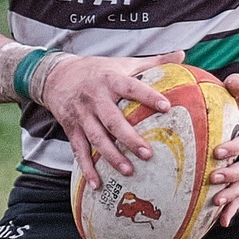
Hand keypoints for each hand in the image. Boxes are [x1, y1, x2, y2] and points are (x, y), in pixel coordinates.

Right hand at [40, 50, 185, 191]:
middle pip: (112, 120)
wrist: (56, 76)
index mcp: (110, 80)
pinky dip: (87, 168)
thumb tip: (182, 54)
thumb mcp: (122, 62)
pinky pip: (79, 151)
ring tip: (128, 171)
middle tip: (148, 153)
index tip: (166, 107)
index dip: (148, 96)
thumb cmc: (97, 70)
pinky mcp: (71, 129)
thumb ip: (152, 61)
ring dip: (111, 156)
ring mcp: (81, 115)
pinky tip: (97, 184)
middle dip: (129, 138)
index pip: (131, 88)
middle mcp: (95, 98)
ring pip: (96, 138)